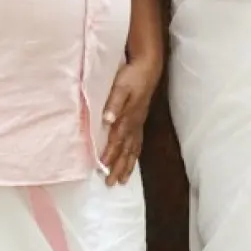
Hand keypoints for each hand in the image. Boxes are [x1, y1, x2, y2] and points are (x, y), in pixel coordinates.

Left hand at [99, 53, 161, 185]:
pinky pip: (138, 142)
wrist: (148, 67)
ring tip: (122, 180)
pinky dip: (134, 155)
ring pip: (133, 148)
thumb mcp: (121, 86)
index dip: (111, 152)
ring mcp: (139, 123)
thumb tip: (108, 119)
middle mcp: (135, 123)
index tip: (102, 166)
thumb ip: (114, 103)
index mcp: (129, 115)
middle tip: (111, 183)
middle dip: (119, 166)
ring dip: (127, 165)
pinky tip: (131, 161)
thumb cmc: (132, 76)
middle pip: (127, 149)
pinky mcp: (140, 121)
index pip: (118, 138)